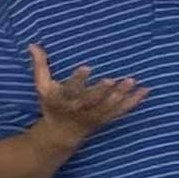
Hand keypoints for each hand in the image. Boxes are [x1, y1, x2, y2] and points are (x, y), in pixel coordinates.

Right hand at [28, 45, 147, 144]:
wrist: (60, 133)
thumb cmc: (52, 105)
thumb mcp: (43, 86)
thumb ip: (40, 66)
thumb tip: (33, 44)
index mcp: (63, 99)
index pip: (70, 88)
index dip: (78, 79)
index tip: (86, 66)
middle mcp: (78, 108)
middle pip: (91, 100)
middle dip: (101, 91)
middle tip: (111, 79)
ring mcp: (94, 115)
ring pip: (108, 106)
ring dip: (121, 94)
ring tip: (132, 81)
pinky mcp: (106, 119)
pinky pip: (121, 111)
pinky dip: (134, 101)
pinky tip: (145, 90)